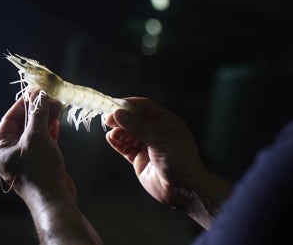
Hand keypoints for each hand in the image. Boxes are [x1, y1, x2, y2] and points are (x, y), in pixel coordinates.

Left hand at [0, 91, 74, 200]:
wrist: (54, 197)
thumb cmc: (40, 168)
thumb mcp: (36, 137)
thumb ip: (38, 115)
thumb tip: (41, 96)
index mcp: (0, 148)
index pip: (9, 119)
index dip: (23, 104)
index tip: (36, 91)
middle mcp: (10, 153)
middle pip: (23, 125)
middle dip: (37, 110)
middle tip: (50, 97)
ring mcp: (26, 158)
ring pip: (34, 132)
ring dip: (46, 118)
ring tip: (57, 105)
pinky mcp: (40, 162)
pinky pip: (43, 141)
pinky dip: (50, 130)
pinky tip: (57, 121)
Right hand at [105, 97, 231, 228]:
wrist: (183, 188)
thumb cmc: (178, 159)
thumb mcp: (159, 139)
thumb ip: (138, 126)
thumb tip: (118, 113)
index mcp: (165, 121)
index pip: (145, 107)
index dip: (130, 105)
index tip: (115, 106)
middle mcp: (155, 131)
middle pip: (134, 119)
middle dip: (121, 119)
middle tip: (109, 120)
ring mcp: (147, 145)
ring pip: (128, 133)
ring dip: (119, 132)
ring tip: (114, 134)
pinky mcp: (139, 159)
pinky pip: (125, 147)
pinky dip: (117, 143)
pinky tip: (111, 139)